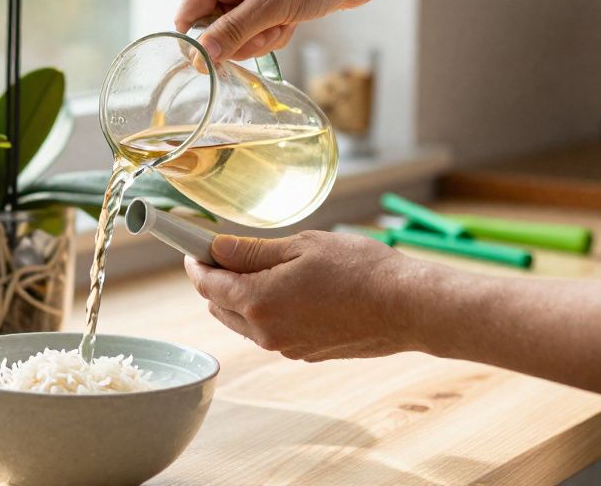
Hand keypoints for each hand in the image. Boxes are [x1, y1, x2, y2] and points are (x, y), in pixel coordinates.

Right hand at [175, 0, 384, 60]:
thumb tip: (200, 58)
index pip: (188, 15)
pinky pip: (255, 31)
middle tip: (268, 31)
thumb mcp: (269, 6)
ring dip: (261, 38)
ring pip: (236, 35)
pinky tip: (291, 20)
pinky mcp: (265, 0)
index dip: (203, 41)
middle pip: (213, 29)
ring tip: (284, 22)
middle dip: (242, 39)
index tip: (223, 59)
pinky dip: (273, 33)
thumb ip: (231, 33)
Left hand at [185, 230, 425, 360]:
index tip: (191, 247)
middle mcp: (265, 332)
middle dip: (215, 278)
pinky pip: (268, 331)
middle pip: (218, 305)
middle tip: (226, 251)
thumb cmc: (360, 270)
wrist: (409, 308)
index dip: (194, 263)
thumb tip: (216, 248)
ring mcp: (284, 347)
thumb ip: (251, 251)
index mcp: (257, 301)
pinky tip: (287, 288)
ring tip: (260, 267)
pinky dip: (263, 310)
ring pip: (241, 321)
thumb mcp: (301, 247)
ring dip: (238, 296)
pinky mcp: (303, 353)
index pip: (206, 283)